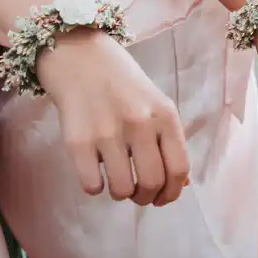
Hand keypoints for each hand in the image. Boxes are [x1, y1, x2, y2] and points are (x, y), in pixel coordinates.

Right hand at [36, 31, 192, 206]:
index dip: (172, 192)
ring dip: (121, 194)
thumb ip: (169, 142)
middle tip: (139, 194)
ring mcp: (107, 133)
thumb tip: (180, 185)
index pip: (179, 168)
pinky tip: (95, 171)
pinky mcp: (77, 141)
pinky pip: (92, 185)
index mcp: (164, 116)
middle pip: (152, 183)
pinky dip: (95, 186)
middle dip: (147, 198)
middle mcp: (139, 124)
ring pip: (122, 189)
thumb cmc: (124, 86)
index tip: (163, 197)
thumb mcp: (156, 106)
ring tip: (117, 181)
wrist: (80, 59)